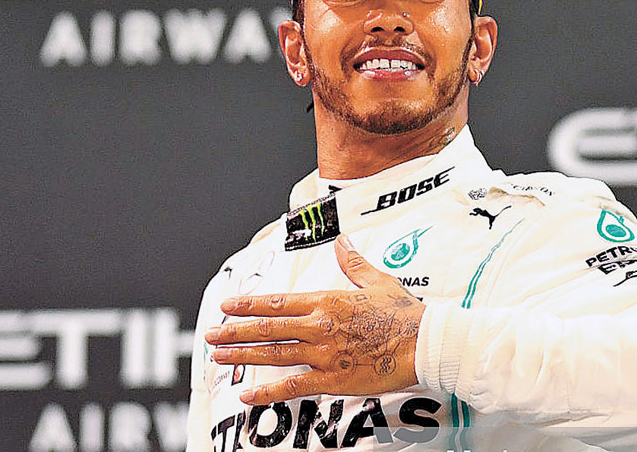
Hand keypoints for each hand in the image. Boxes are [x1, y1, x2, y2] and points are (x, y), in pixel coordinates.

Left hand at [205, 234, 425, 404]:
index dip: (248, 305)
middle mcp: (319, 326)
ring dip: (242, 356)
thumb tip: (342, 242)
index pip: (277, 302)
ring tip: (219, 357)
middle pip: (267, 329)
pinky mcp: (333, 379)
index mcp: (327, 301)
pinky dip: (267, 392)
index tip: (227, 306)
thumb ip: (353, 263)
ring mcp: (323, 353)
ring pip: (273, 355)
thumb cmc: (404, 313)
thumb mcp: (378, 281)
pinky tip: (247, 395)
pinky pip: (293, 387)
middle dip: (235, 331)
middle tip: (210, 334)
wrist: (425, 343)